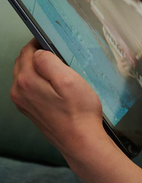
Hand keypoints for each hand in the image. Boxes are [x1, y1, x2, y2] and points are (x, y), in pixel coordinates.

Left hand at [10, 39, 105, 161]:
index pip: (27, 52)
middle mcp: (20, 92)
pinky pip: (30, 89)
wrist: (80, 141)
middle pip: (23, 63)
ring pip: (26, 75)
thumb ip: (50, 62)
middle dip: (38, 55)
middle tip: (59, 54)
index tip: (53, 41)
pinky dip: (40, 82)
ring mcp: (23, 103)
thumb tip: (39, 52)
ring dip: (39, 69)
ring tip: (60, 70)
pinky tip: (57, 86)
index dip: (40, 43)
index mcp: (27, 81)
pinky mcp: (31, 110)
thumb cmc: (79, 113)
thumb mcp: (69, 80)